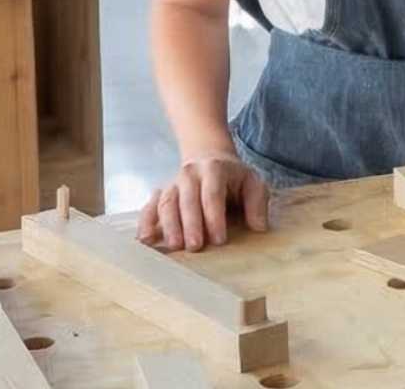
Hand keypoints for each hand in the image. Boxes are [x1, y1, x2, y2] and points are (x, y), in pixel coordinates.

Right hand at [137, 151, 268, 251]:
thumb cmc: (233, 177)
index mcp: (214, 169)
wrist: (208, 158)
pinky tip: (145, 240)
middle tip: (196, 247)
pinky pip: (150, 207)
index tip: (220, 240)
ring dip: (169, 226)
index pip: (213, 195)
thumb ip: (257, 203)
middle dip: (191, 224)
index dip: (215, 218)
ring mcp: (172, 183)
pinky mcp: (160, 193)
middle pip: (187, 200)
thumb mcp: (252, 182)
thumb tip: (259, 227)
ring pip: (167, 203)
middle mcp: (190, 174)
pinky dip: (145, 223)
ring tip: (175, 246)